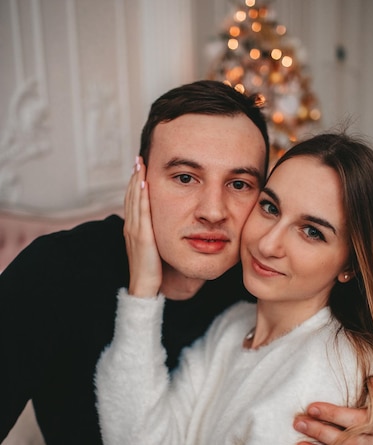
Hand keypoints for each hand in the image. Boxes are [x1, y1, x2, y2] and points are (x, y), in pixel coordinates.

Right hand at [124, 157, 161, 296]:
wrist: (144, 287)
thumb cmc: (152, 270)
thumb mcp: (154, 247)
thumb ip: (157, 234)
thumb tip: (169, 225)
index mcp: (134, 228)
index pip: (134, 200)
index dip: (136, 183)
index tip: (141, 167)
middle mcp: (131, 226)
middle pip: (132, 195)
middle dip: (135, 175)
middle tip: (139, 157)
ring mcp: (134, 230)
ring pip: (134, 200)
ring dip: (137, 180)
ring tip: (140, 163)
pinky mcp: (141, 236)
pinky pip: (141, 211)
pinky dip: (141, 195)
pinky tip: (144, 182)